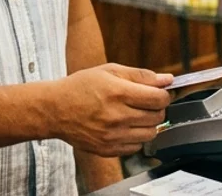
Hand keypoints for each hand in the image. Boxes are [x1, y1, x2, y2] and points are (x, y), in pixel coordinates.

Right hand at [50, 63, 172, 157]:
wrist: (54, 110)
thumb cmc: (80, 87)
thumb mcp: (108, 71)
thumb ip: (140, 75)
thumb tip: (167, 80)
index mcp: (117, 93)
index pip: (158, 98)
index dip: (165, 94)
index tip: (160, 93)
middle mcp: (117, 116)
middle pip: (157, 116)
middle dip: (157, 107)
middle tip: (146, 102)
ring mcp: (113, 136)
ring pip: (151, 133)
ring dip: (148, 123)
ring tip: (135, 114)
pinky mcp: (108, 149)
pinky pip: (137, 147)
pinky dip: (136, 137)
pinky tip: (124, 127)